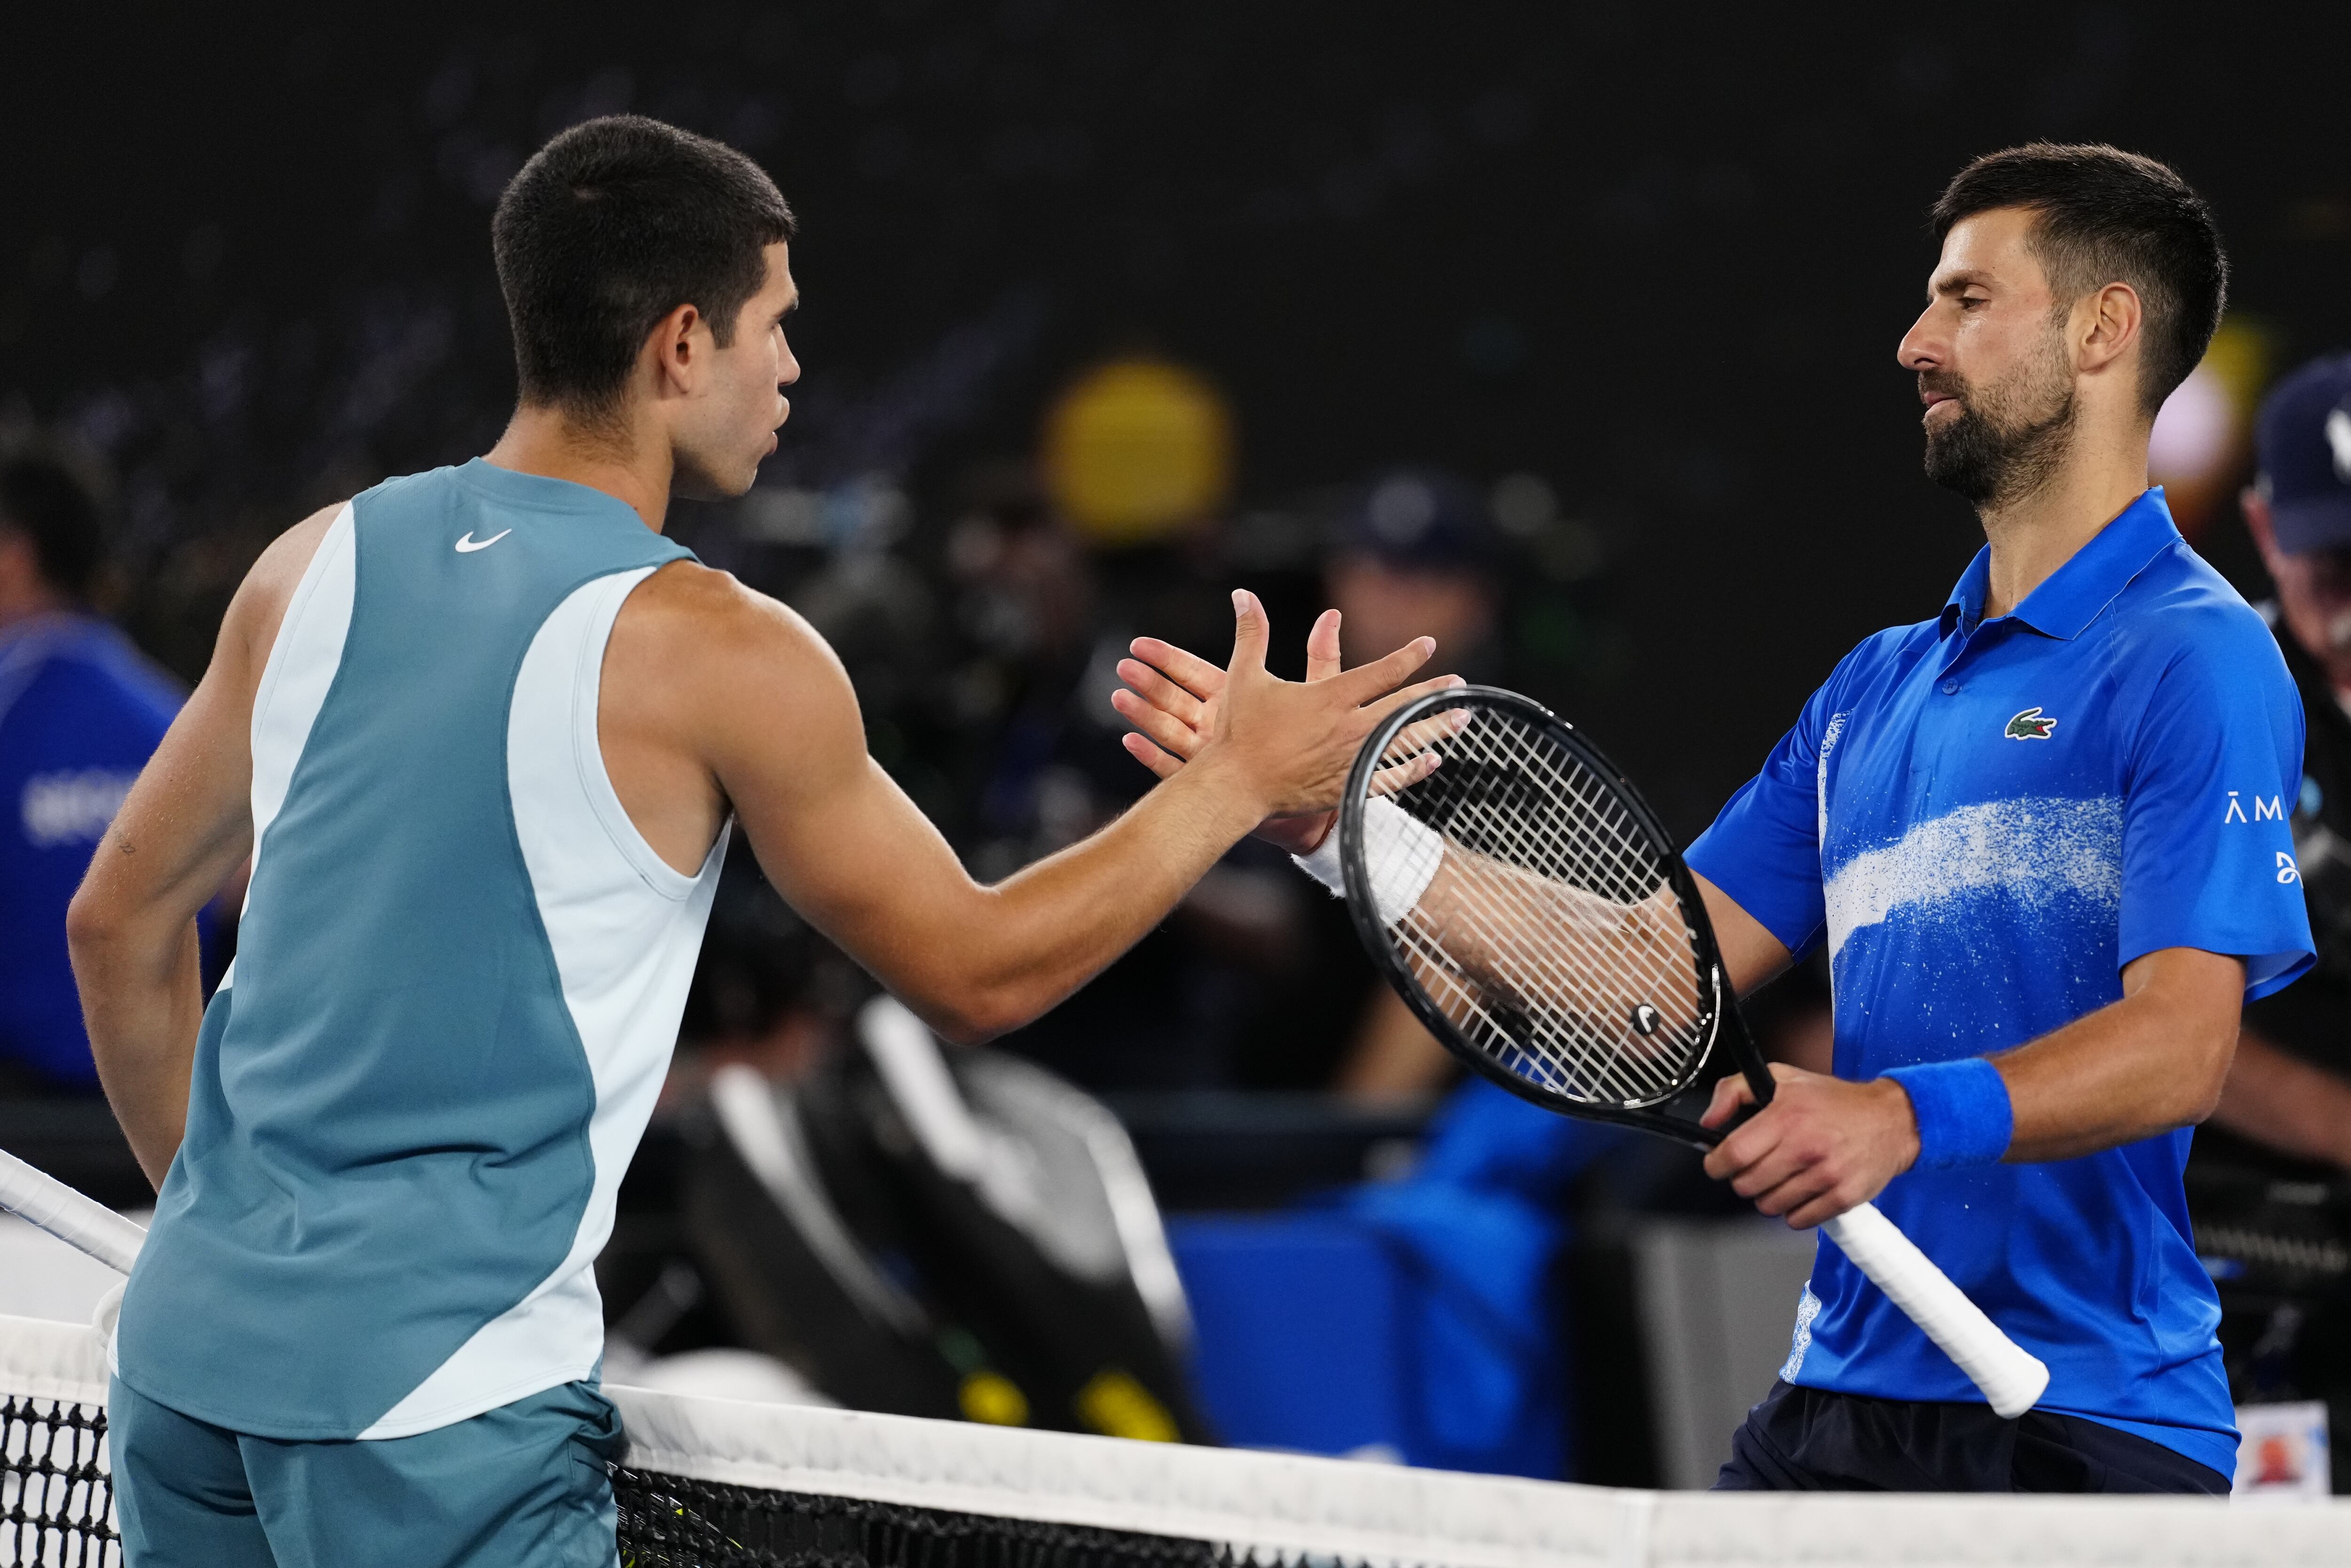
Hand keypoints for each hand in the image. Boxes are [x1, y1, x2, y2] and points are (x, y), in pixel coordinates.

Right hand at [1118, 593, 1456, 829]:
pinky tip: (1432, 761)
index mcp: (1329, 698)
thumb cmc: (1238, 731)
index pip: (1381, 673)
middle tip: (1460, 685)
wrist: (1235, 785)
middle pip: (1403, 708)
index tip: (1429, 645)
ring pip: (1404, 742)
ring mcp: (1350, 760)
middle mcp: (1348, 728)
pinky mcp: (1346, 787)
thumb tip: (1242, 594)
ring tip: (1462, 720)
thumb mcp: (1245, 676)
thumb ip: (1252, 633)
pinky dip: (1413, 770)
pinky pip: (1389, 779)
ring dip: (1435, 729)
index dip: (1409, 657)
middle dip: (1434, 694)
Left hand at [1699, 1064, 1919, 1228]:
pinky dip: (1794, 1211)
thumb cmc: (1834, 1100)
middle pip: (1747, 1185)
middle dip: (1743, 1180)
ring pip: (1770, 1206)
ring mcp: (1826, 1175)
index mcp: (1786, 1116)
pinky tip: (1801, 1192)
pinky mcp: (1844, 1197)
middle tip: (1755, 1168)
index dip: (1717, 1164)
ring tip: (1782, 1178)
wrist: (1892, 1119)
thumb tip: (1708, 1121)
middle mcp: (1805, 1147)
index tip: (1718, 1164)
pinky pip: (1799, 1220)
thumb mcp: (1781, 1078)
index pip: (1734, 1154)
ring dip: (1768, 1196)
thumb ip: (1734, 1091)